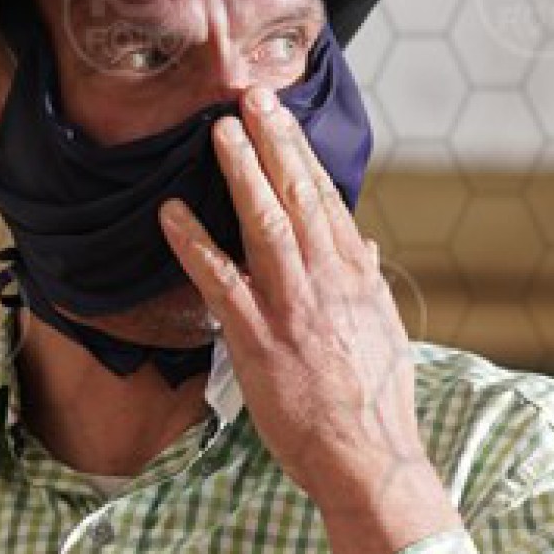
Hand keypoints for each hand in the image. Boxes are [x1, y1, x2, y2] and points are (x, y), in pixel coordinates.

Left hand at [158, 86, 436, 520]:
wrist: (369, 457)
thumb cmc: (375, 402)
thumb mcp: (383, 330)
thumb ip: (365, 280)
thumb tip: (356, 241)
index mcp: (354, 275)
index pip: (324, 198)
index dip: (299, 152)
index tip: (280, 116)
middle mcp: (326, 280)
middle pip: (297, 195)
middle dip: (273, 141)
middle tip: (249, 96)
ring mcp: (291, 305)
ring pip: (265, 223)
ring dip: (241, 172)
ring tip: (218, 131)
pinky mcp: (258, 337)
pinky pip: (220, 280)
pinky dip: (195, 243)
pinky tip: (170, 214)